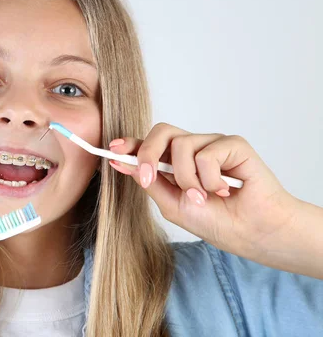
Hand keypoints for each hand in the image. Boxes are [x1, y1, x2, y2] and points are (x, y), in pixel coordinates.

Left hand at [108, 122, 298, 259]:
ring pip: (181, 145)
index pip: (150, 145)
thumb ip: (149, 182)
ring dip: (187, 179)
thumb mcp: (172, 204)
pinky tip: (225, 190)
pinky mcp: (233, 144)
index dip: (131, 143)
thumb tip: (120, 163)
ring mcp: (212, 145)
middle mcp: (193, 150)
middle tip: (149, 177)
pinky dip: (210, 178)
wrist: (252, 233)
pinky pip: (206, 153)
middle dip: (147, 153)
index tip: (113, 149)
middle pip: (161, 132)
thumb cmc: (217, 221)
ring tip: (204, 197)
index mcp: (176, 163)